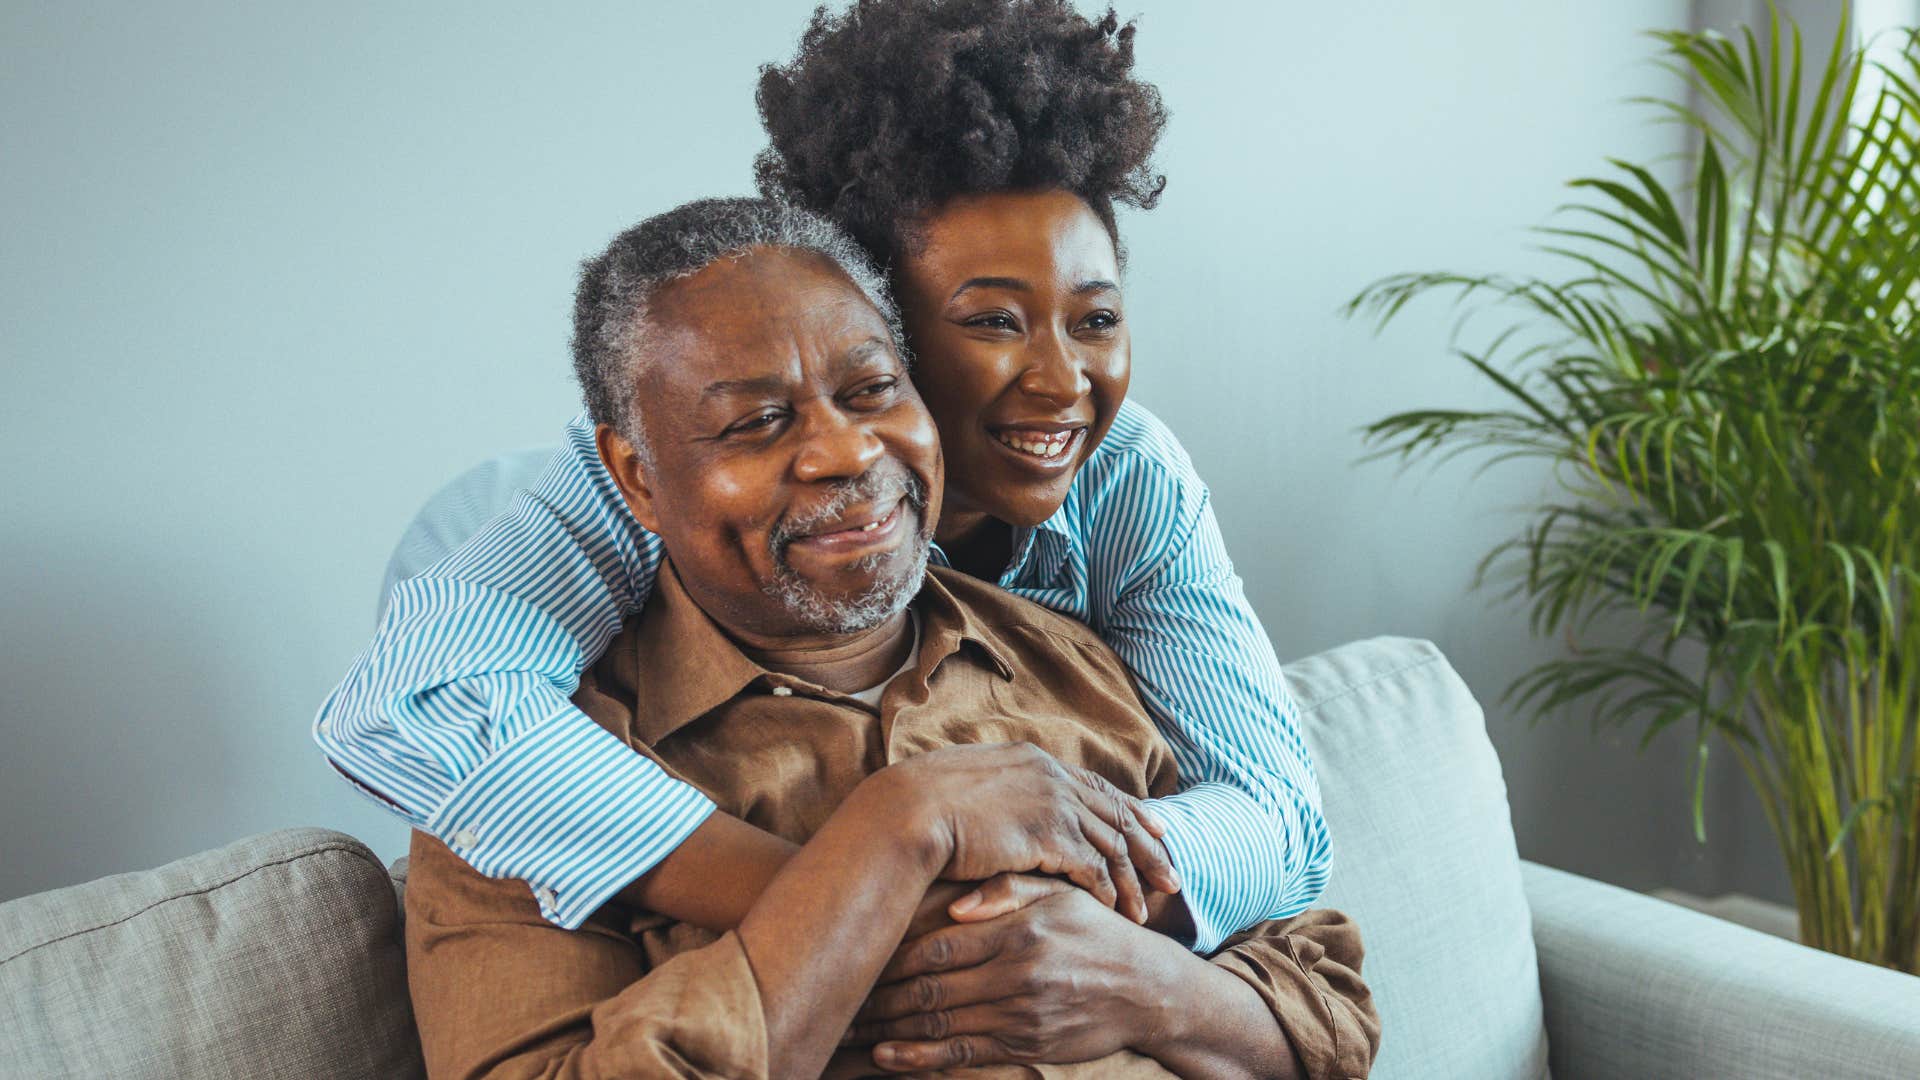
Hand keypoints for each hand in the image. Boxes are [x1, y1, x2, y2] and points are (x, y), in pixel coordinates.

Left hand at [841, 874, 1076, 1050]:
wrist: (1146, 988)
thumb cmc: (1093, 931)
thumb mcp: (1059, 894)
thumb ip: (1008, 887)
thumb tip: (954, 901)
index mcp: (1018, 929)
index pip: (937, 944)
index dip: (890, 953)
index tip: (857, 954)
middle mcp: (1016, 973)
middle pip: (928, 987)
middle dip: (877, 996)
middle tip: (839, 997)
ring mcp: (1020, 1014)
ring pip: (939, 1023)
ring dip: (888, 1030)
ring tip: (849, 1029)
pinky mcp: (1026, 1047)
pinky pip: (963, 1054)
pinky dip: (920, 1058)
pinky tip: (887, 1057)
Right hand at [880, 743, 1178, 923]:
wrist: (907, 812)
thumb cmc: (920, 806)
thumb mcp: (965, 786)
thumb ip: (997, 794)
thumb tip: (998, 808)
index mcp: (1034, 761)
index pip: (1096, 786)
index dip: (1130, 809)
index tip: (1156, 828)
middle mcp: (1052, 777)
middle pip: (1118, 814)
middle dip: (1149, 849)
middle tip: (1173, 877)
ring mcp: (1053, 804)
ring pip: (1112, 845)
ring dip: (1133, 880)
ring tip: (1148, 910)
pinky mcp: (1048, 835)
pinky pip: (1093, 867)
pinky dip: (1108, 891)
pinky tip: (1116, 912)